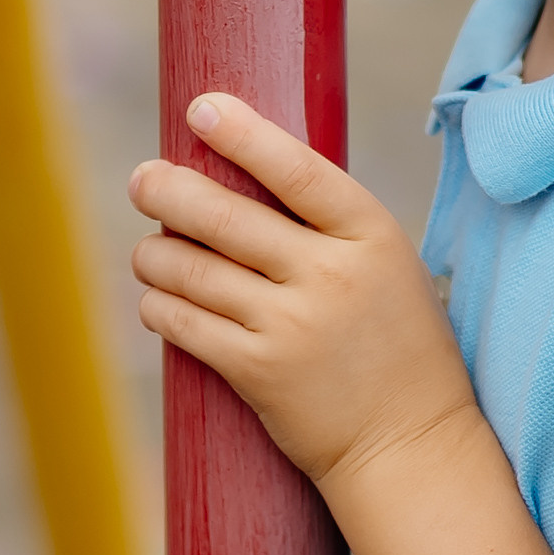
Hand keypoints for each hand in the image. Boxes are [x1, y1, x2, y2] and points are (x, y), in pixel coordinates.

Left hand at [129, 96, 477, 492]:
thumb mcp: (387, 268)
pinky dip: (159, 306)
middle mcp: (331, 276)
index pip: (296, 169)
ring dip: (155, 254)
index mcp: (371, 235)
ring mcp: (293, 326)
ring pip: (192, 270)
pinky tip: (156, 300)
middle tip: (142, 179)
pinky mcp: (259, 373)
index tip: (200, 108)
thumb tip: (243, 176)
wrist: (411, 446)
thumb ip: (329, 227)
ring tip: (149, 251)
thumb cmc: (397, 347)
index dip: (243, 134)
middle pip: (227, 216)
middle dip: (169, 190)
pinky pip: (185, 324)